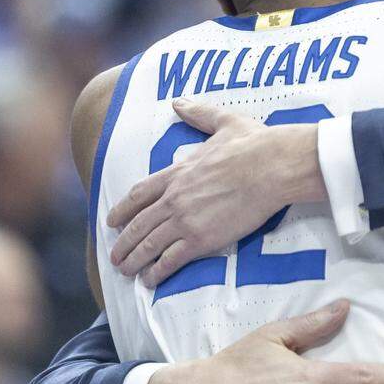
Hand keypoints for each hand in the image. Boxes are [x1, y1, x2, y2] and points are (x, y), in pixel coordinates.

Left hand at [107, 98, 326, 285]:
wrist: (272, 166)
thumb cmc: (254, 144)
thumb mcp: (223, 121)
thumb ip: (199, 113)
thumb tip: (178, 102)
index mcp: (177, 171)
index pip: (139, 194)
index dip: (122, 210)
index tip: (112, 222)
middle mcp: (174, 197)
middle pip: (138, 224)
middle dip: (123, 243)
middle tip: (115, 257)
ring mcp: (185, 219)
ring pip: (148, 245)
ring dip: (134, 260)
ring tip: (126, 271)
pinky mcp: (202, 238)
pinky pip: (171, 259)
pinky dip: (157, 272)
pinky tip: (150, 281)